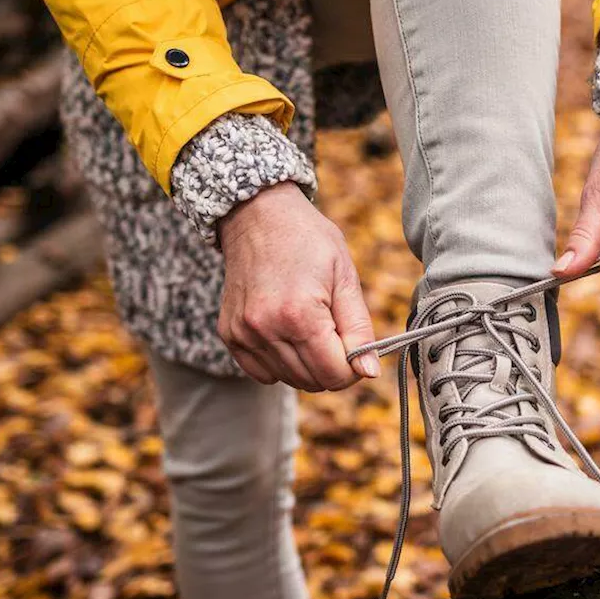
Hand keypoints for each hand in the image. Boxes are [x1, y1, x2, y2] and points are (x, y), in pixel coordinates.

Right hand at [217, 182, 379, 390]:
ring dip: (307, 364)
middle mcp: (266, 328)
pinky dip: (280, 363)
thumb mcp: (344, 277)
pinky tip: (287, 333)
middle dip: (332, 366)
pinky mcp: (229, 334)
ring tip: (310, 326)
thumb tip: (369, 372)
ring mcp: (243, 333)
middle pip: (313, 382)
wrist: (258, 215)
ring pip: (289, 380)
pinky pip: (262, 374)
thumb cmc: (308, 240)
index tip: (356, 347)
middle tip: (334, 331)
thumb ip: (359, 329)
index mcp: (300, 314)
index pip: (335, 375)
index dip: (353, 367)